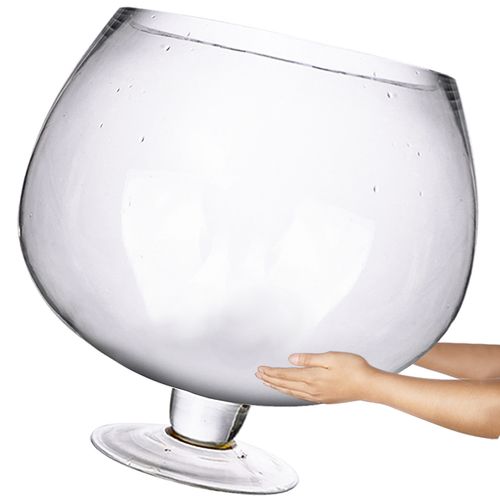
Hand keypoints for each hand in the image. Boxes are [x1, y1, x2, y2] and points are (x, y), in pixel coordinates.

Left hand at [256, 351, 377, 403]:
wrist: (369, 386)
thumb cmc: (353, 368)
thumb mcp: (330, 357)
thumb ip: (309, 359)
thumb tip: (291, 359)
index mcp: (312, 377)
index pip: (285, 375)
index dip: (271, 372)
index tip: (259, 369)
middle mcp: (312, 389)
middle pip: (285, 385)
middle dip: (270, 379)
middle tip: (258, 375)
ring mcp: (317, 395)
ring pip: (291, 392)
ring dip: (277, 387)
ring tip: (267, 382)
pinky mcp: (324, 398)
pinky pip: (300, 396)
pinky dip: (289, 392)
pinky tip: (288, 390)